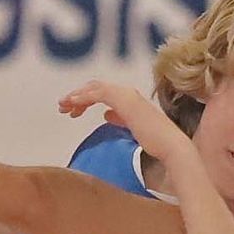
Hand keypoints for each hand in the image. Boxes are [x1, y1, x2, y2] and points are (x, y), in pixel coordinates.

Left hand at [59, 79, 192, 169]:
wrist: (170, 147)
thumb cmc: (157, 142)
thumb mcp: (133, 128)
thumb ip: (120, 119)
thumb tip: (107, 114)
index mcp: (130, 99)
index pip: (102, 92)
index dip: (85, 99)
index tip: (72, 111)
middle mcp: (128, 93)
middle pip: (96, 87)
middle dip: (77, 95)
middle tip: (62, 106)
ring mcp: (126, 95)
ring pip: (94, 88)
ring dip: (76, 96)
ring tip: (63, 106)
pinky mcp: (124, 101)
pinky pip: (98, 94)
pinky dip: (83, 97)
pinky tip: (72, 105)